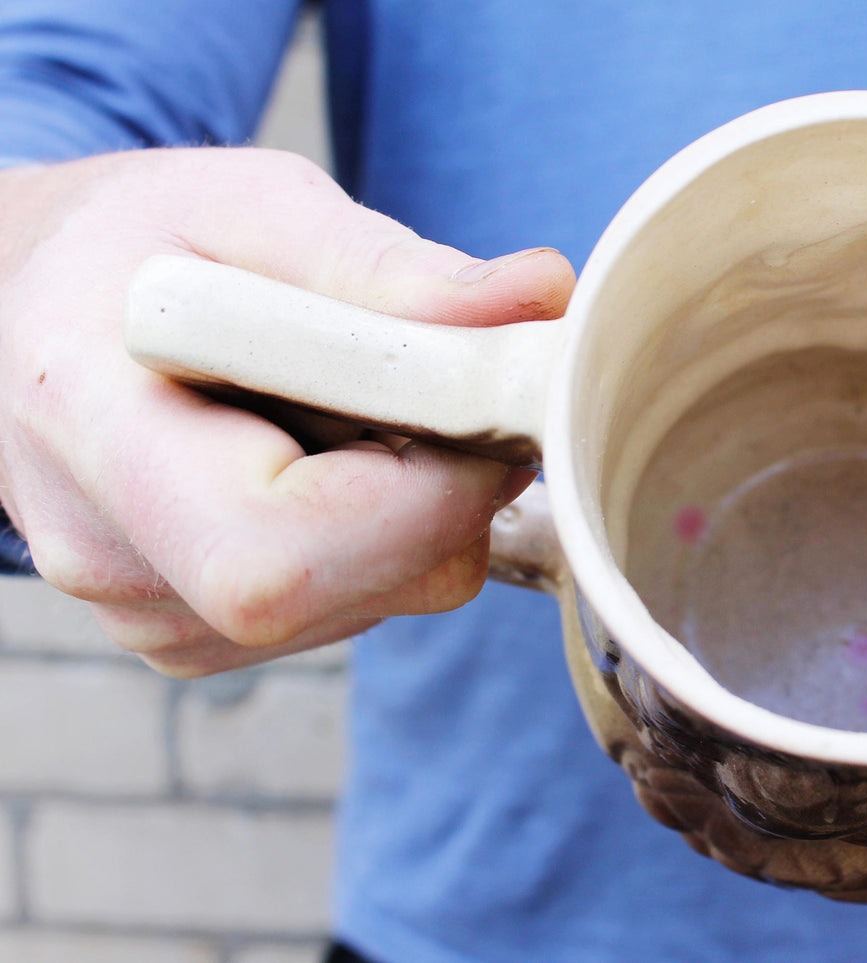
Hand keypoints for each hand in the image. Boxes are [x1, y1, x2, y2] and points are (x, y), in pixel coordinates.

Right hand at [0, 148, 573, 675]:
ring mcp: (153, 611)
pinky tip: (340, 458)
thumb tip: (537, 299)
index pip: (275, 552)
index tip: (479, 411)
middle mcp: (110, 553)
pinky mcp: (200, 631)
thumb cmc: (139, 246)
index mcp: (95, 429)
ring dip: (426, 505)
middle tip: (450, 389)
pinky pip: (363, 603)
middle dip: (448, 490)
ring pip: (382, 599)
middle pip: (349, 586)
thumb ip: (385, 266)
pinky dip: (394, 532)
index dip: (420, 500)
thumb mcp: (251, 207)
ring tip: (365, 408)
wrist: (42, 308)